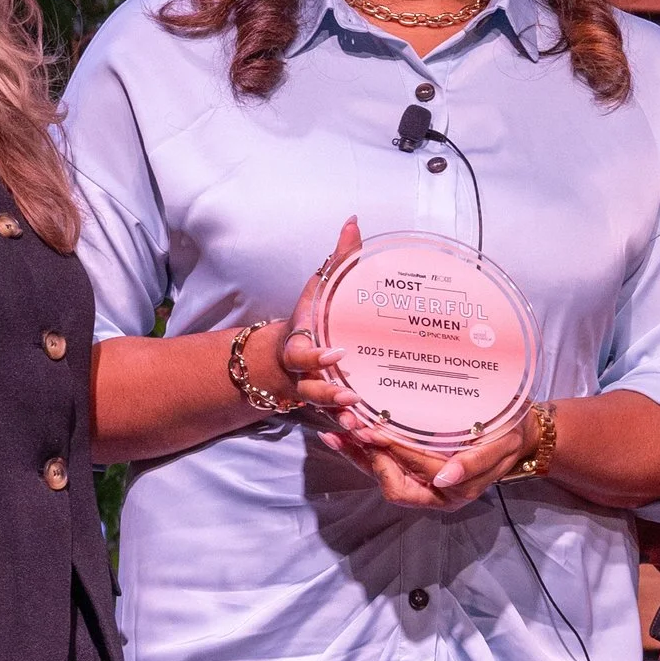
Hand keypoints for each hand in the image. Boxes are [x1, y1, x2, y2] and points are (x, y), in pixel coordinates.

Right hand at [257, 220, 359, 426]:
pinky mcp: (329, 411)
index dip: (315, 357)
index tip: (335, 354)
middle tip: (351, 398)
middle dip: (328, 396)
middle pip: (312, 390)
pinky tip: (378, 438)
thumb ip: (338, 259)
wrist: (281, 359)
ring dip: (346, 422)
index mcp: (298, 345)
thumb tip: (354, 221)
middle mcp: (303, 376)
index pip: (301, 354)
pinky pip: (341, 426)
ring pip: (327, 414)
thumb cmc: (307, 319)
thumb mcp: (319, 289)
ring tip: (368, 428)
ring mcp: (314, 397)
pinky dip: (356, 434)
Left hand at [352, 402, 540, 513]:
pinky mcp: (414, 467)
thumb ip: (476, 463)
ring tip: (334, 430)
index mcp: (453, 493)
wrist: (518, 433)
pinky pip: (383, 462)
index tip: (370, 430)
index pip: (412, 476)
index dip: (390, 454)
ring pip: (380, 473)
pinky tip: (345, 432)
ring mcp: (421, 481)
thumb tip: (446, 478)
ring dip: (356, 452)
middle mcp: (432, 493)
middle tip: (345, 424)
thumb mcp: (500, 447)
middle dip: (364, 455)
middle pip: (388, 481)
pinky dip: (362, 448)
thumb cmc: (511, 437)